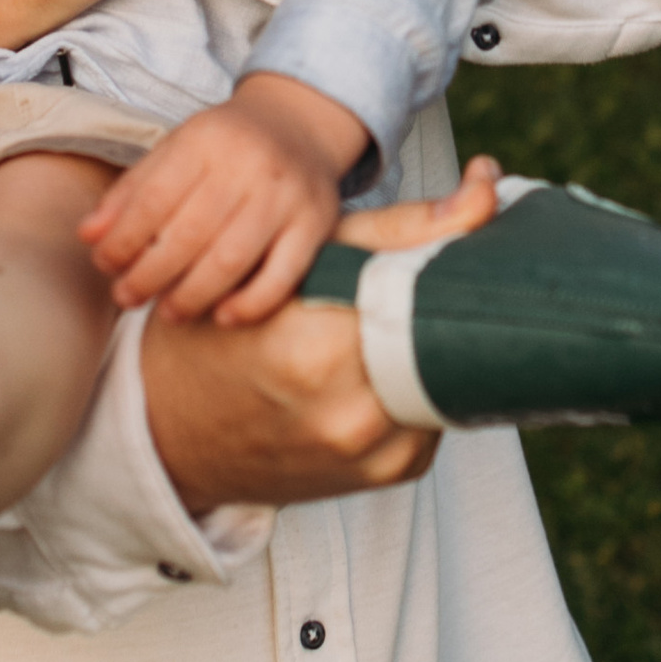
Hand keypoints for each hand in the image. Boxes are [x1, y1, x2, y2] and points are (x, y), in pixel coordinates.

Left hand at [79, 72, 366, 325]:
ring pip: (231, 259)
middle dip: (149, 274)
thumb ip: (131, 191)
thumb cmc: (226, 147)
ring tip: (167, 313)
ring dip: (192, 295)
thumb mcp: (176, 150)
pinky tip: (223, 317)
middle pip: (189, 234)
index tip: (104, 264)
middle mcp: (249, 165)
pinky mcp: (316, 225)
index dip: (123, 239)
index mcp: (206, 140)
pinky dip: (251, 304)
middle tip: (127, 297)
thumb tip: (88, 236)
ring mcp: (286, 197)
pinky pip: (283, 276)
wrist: (300, 126)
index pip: (154, 199)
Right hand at [137, 159, 502, 515]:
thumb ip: (399, 225)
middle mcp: (348, 416)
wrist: (171, 430)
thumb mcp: (297, 261)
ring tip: (418, 313)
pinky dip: (426, 384)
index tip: (472, 243)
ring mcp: (371, 455)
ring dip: (442, 343)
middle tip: (457, 272)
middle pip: (451, 337)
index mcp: (318, 351)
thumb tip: (489, 184)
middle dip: (457, 301)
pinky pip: (436, 416)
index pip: (434, 294)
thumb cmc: (225, 329)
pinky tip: (397, 361)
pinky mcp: (388, 477)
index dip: (462, 260)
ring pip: (450, 378)